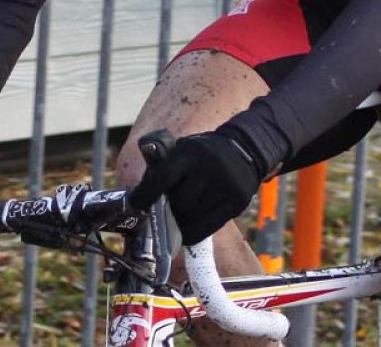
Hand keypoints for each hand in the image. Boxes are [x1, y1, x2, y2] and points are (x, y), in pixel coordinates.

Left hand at [127, 131, 262, 244]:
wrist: (245, 148)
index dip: (146, 196)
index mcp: (190, 151)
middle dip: (169, 209)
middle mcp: (209, 166)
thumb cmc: (204, 153)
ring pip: (192, 217)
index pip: (162, 178)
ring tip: (180, 217)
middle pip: (179, 202)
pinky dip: (194, 232)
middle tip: (165, 211)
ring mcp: (226, 185)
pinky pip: (208, 228)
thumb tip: (141, 198)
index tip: (135, 207)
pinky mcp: (237, 201)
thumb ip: (165, 167)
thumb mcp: (185, 149)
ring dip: (181, 222)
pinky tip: (187, 231)